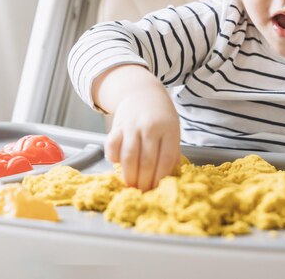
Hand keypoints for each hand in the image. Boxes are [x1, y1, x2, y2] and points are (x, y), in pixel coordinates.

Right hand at [93, 65, 180, 190]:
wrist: (143, 92)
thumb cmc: (161, 116)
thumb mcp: (172, 130)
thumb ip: (170, 151)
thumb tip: (165, 179)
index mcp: (169, 129)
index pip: (166, 159)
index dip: (160, 178)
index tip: (157, 189)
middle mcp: (150, 127)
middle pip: (147, 161)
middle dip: (144, 182)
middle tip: (143, 192)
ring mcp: (132, 125)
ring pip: (129, 157)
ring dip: (129, 176)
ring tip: (131, 185)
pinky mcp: (117, 126)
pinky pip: (112, 147)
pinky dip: (114, 159)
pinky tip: (119, 165)